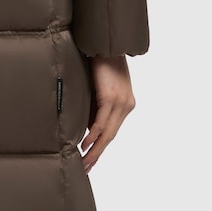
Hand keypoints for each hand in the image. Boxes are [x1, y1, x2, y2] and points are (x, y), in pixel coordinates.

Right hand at [80, 54, 135, 171]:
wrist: (106, 42)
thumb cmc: (101, 60)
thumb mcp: (101, 85)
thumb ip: (97, 105)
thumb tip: (87, 125)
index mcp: (126, 103)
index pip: (113, 130)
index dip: (102, 146)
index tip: (92, 159)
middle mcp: (126, 105)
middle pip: (112, 135)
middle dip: (98, 153)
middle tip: (87, 167)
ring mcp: (120, 102)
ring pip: (108, 133)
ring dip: (95, 150)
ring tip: (85, 162)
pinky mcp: (111, 97)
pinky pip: (101, 123)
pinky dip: (94, 136)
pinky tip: (85, 145)